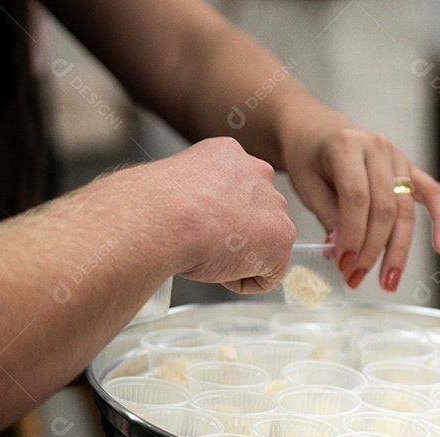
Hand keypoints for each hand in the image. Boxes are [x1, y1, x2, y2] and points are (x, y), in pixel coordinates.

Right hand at [151, 137, 295, 292]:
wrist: (167, 219)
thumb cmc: (158, 207)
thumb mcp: (175, 187)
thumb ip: (196, 196)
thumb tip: (190, 217)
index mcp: (229, 154)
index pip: (235, 190)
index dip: (216, 217)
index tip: (199, 227)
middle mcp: (258, 173)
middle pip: (256, 214)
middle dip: (235, 234)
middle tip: (206, 244)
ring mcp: (274, 205)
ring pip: (264, 242)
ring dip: (241, 255)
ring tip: (210, 255)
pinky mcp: (281, 239)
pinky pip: (268, 272)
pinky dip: (244, 280)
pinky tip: (219, 269)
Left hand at [281, 112, 439, 291]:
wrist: (317, 131)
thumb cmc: (309, 158)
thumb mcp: (306, 184)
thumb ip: (328, 215)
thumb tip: (343, 251)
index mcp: (347, 146)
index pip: (356, 196)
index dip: (352, 234)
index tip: (342, 263)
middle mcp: (378, 148)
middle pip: (384, 207)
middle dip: (371, 249)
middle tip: (355, 278)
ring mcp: (398, 158)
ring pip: (405, 209)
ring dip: (397, 250)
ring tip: (388, 282)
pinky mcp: (410, 170)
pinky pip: (433, 194)